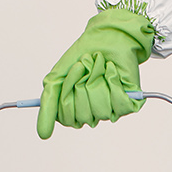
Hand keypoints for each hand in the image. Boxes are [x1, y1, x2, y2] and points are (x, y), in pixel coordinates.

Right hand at [37, 6, 155, 138]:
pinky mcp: (128, 103)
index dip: (68, 92)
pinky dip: (113, 80)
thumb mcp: (56, 79)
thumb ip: (48, 105)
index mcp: (75, 110)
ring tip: (100, 66)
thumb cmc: (82, 56)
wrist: (106, 37)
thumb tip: (43, 134)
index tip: (73, 70)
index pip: (67, 117)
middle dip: (82, 84)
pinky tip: (111, 71)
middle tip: (86, 66)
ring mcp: (111, 109)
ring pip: (101, 109)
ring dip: (98, 80)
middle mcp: (92, 113)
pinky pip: (118, 103)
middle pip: (84, 115)